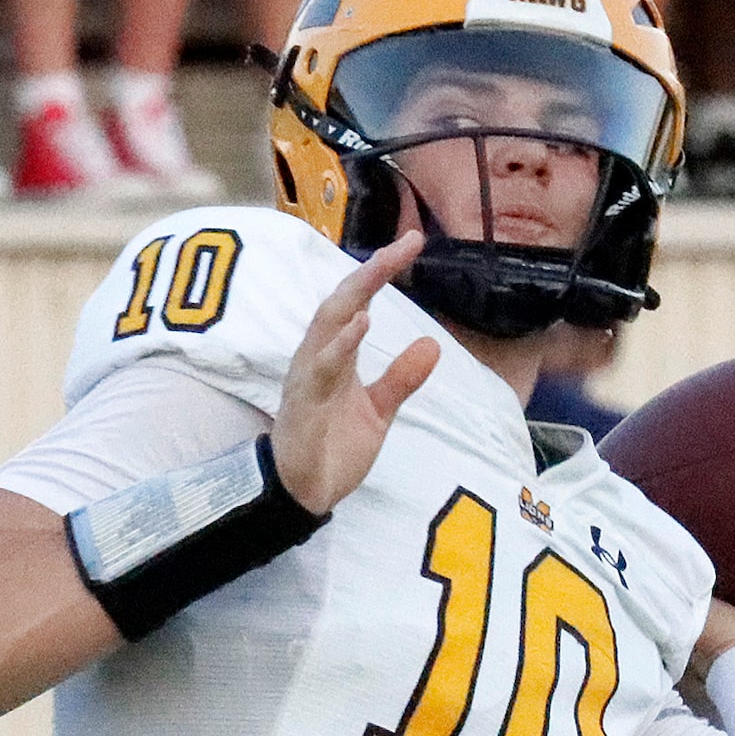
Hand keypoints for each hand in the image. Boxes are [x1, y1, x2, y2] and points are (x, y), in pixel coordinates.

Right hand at [270, 233, 443, 515]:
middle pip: (341, 304)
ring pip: (325, 329)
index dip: (381, 271)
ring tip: (378, 273)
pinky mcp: (302, 406)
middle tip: (403, 245)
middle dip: (370, 272)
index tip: (413, 241)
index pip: (358, 303)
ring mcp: (307, 380)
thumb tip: (432, 344)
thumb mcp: (377, 411)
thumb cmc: (332, 446)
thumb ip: (401, 379)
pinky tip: (360, 327)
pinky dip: (339, 346)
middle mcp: (317, 358)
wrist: (303, 494)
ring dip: (352, 300)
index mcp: (335, 355)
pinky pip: (320, 371)